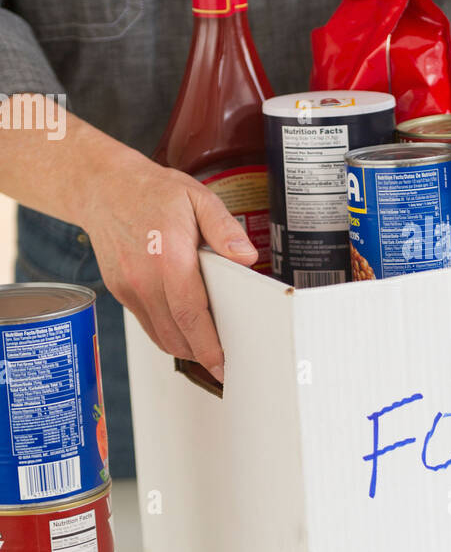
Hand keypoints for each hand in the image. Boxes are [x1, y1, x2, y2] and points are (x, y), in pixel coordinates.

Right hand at [81, 144, 257, 382]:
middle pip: (176, 333)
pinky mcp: (120, 292)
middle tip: (224, 362)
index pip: (191, 313)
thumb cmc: (153, 192)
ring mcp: (128, 288)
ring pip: (160, 335)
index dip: (208, 345)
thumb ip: (224, 229)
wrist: (104, 188)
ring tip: (208, 348)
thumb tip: (246, 257)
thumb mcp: (198, 197)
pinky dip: (167, 335)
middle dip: (201, 354)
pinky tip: (185, 331)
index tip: (223, 363)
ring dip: (185, 349)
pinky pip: (147, 325)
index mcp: (169, 255)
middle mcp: (144, 277)